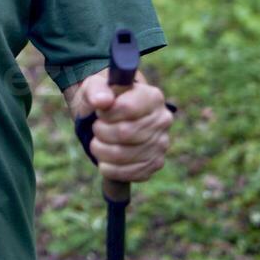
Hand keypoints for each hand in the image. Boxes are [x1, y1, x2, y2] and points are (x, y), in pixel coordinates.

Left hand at [73, 68, 172, 183]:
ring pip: (123, 155)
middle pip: (124, 132)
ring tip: (97, 142)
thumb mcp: (96, 86)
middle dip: (101, 132)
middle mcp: (163, 120)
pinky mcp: (155, 164)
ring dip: (101, 150)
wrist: (113, 118)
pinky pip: (129, 173)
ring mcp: (161, 144)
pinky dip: (110, 169)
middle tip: (96, 128)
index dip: (106, 113)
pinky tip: (104, 160)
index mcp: (152, 97)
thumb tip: (101, 101)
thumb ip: (96, 90)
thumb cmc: (105, 99)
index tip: (99, 112)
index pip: (127, 107)